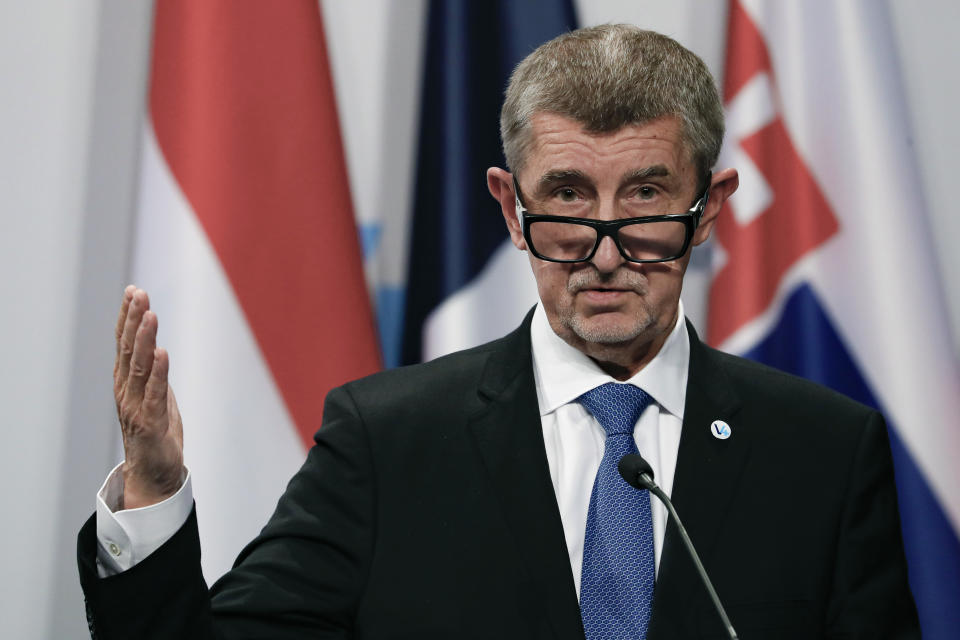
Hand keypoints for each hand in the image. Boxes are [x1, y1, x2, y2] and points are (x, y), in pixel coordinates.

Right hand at [113, 286, 184, 508]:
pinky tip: (162, 353)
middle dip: (134, 320)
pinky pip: (155, 394)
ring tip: (150, 315)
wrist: (154, 476)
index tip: (133, 292)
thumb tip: (156, 348)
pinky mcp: (151, 423)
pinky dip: (159, 372)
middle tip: (139, 294)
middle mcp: (127, 392)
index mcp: (126, 383)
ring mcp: (136, 407)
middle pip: (129, 350)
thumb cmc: (156, 436)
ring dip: (145, 339)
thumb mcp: (155, 397)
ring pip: (140, 367)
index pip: (124, 344)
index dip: (127, 318)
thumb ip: (153, 375)